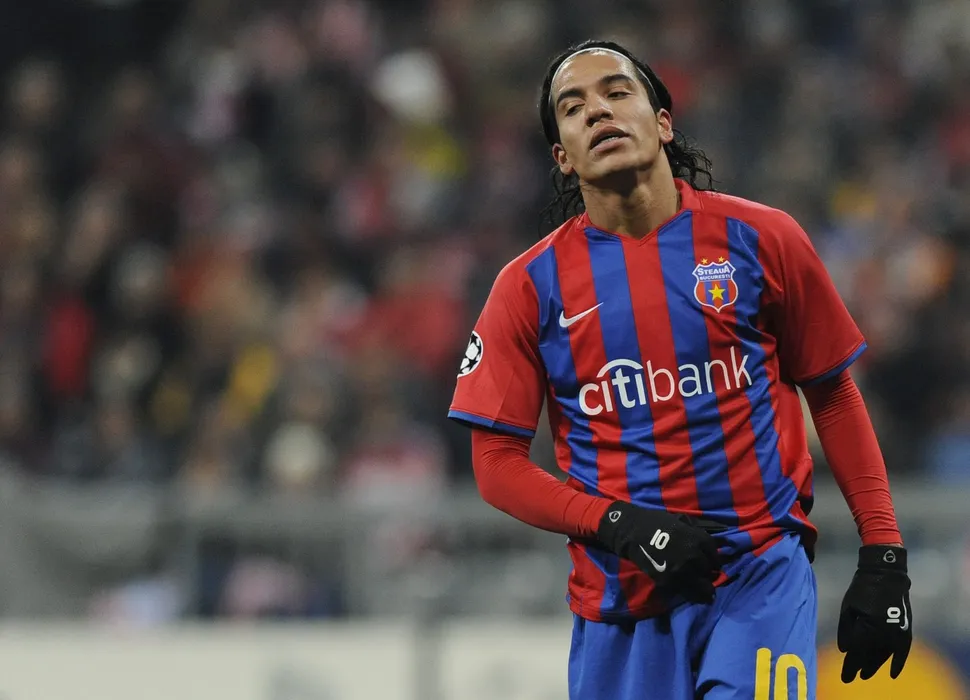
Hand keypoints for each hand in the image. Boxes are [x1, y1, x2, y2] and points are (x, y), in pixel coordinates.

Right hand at [596, 501, 721, 603]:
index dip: (714, 561)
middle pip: (709, 571)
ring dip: (703, 587)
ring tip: (703, 590)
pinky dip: (691, 594)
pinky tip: (692, 593)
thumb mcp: (682, 522)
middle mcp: (694, 556)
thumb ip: (697, 533)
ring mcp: (682, 570)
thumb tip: (714, 543)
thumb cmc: (657, 522)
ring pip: (703, 586)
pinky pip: (687, 593)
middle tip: (702, 574)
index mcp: (699, 539)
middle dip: (706, 572)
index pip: (715, 556)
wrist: (633, 531)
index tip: (711, 564)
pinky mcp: (669, 582)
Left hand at [838, 545, 912, 682]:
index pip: (857, 653)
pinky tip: (892, 673)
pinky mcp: (905, 629)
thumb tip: (845, 651)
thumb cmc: (861, 588)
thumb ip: (845, 630)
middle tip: (852, 677)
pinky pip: (903, 651)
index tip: (845, 677)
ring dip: (875, 666)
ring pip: (885, 656)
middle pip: (870, 657)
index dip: (851, 666)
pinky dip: (897, 662)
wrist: (885, 573)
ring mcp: (896, 631)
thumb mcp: (847, 607)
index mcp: (867, 625)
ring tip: (866, 674)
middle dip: (860, 667)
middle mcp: (884, 632)